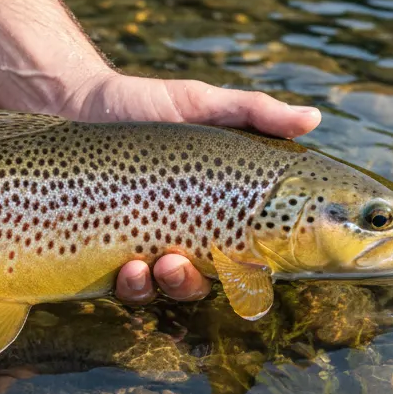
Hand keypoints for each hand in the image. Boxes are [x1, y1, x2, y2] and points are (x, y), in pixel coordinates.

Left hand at [56, 71, 321, 304]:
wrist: (79, 103)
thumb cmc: (146, 104)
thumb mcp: (202, 104)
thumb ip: (255, 113)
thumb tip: (314, 118)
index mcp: (219, 210)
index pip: (253, 252)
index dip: (262, 269)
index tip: (260, 265)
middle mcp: (189, 237)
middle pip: (212, 282)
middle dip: (203, 282)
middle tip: (191, 263)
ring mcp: (149, 248)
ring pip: (170, 290)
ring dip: (169, 286)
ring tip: (156, 264)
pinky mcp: (110, 253)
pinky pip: (129, 288)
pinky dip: (133, 285)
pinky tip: (128, 267)